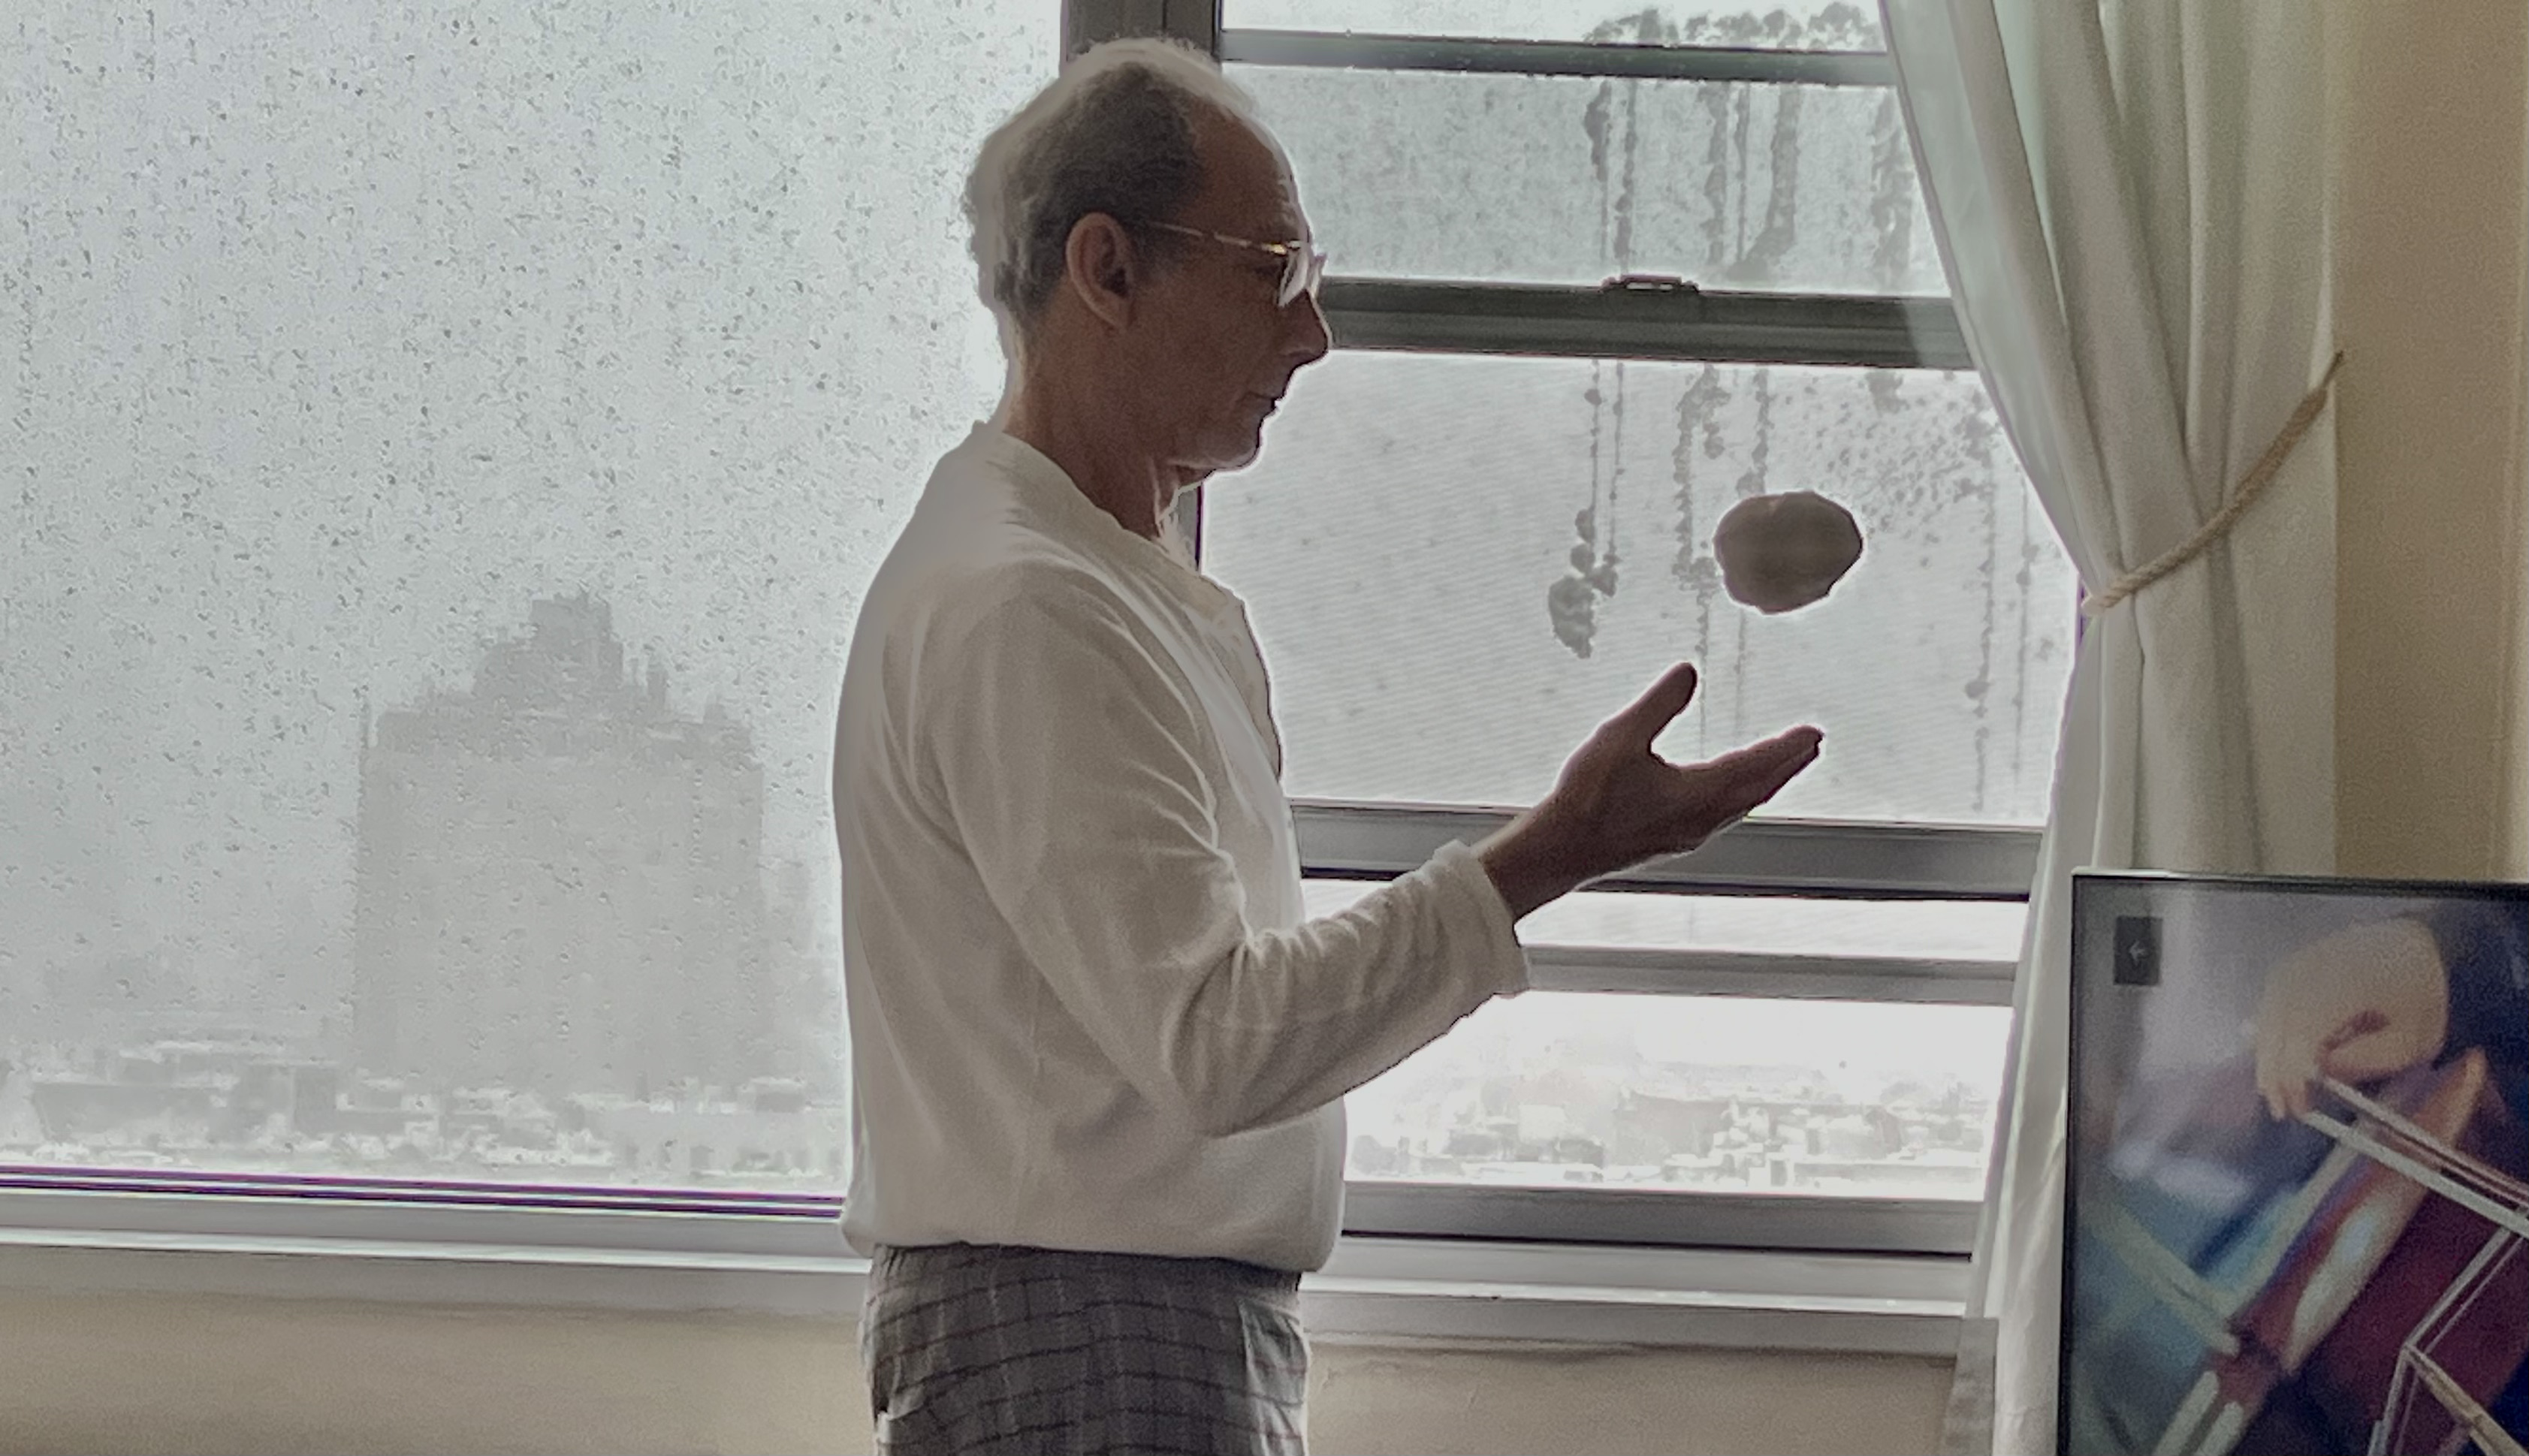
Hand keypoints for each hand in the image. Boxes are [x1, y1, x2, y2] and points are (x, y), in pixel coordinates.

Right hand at [1480, 663, 1821, 918]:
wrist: (1560, 850)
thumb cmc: (1587, 797)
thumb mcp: (1621, 736)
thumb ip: (1660, 702)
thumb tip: (1689, 671)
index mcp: (1700, 793)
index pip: (1756, 765)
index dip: (1787, 747)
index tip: (1813, 732)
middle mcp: (1704, 818)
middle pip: (1758, 789)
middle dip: (1787, 766)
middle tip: (1811, 746)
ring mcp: (1690, 834)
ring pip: (1742, 806)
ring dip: (1766, 782)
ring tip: (1782, 766)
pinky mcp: (1674, 840)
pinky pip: (1723, 815)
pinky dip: (1742, 797)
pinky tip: (1730, 794)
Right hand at [2251, 917, 2450, 1121]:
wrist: (2414, 945)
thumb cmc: (2420, 996)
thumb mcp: (2412, 1039)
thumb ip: (2367, 1059)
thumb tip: (2321, 1071)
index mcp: (2347, 983)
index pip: (2305, 1033)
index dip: (2297, 1074)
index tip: (2301, 1107)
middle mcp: (2310, 969)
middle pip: (2275, 1027)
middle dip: (2274, 1072)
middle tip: (2282, 1108)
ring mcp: (2293, 966)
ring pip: (2265, 1018)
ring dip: (2267, 1057)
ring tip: (2277, 1091)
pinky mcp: (2287, 969)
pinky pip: (2268, 1008)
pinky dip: (2270, 1038)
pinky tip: (2277, 1061)